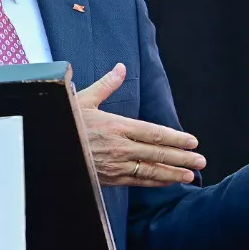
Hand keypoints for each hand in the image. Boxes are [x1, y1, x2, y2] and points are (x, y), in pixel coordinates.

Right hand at [76, 64, 206, 186]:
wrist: (47, 149)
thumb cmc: (66, 123)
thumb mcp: (83, 99)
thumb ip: (107, 85)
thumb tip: (121, 68)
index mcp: (117, 126)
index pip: (154, 133)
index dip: (176, 138)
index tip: (192, 141)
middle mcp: (120, 147)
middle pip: (158, 153)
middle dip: (182, 157)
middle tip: (201, 160)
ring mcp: (116, 165)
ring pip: (151, 170)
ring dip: (173, 173)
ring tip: (191, 174)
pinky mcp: (109, 179)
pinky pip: (138, 181)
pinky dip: (155, 182)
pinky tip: (168, 181)